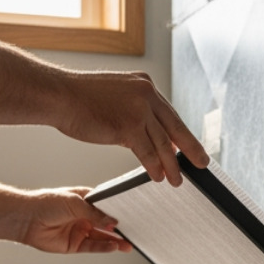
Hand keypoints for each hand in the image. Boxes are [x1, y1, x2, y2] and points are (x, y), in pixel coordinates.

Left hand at [0, 176, 131, 254]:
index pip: (107, 205)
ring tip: (129, 244)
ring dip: (116, 241)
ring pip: (102, 237)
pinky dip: (104, 248)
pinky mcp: (74, 245)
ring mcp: (80, 231)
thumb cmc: (47, 203)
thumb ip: (95, 213)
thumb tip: (114, 221)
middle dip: (121, 228)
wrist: (26, 218)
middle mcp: (84, 216)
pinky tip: (115, 247)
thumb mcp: (75, 203)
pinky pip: (93, 247)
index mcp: (86, 200)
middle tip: (137, 231)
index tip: (133, 214)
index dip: (119, 210)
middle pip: (107, 223)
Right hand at [50, 70, 208, 186]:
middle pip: (175, 126)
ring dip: (171, 164)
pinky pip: (147, 152)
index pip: (168, 113)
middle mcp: (146, 94)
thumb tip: (144, 135)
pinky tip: (158, 177)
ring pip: (163, 143)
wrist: (60, 95)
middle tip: (202, 162)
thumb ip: (132, 113)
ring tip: (177, 179)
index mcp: (144, 84)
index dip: (179, 133)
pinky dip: (154, 167)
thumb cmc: (79, 98)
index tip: (188, 146)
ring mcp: (139, 110)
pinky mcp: (128, 126)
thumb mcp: (114, 98)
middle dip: (191, 148)